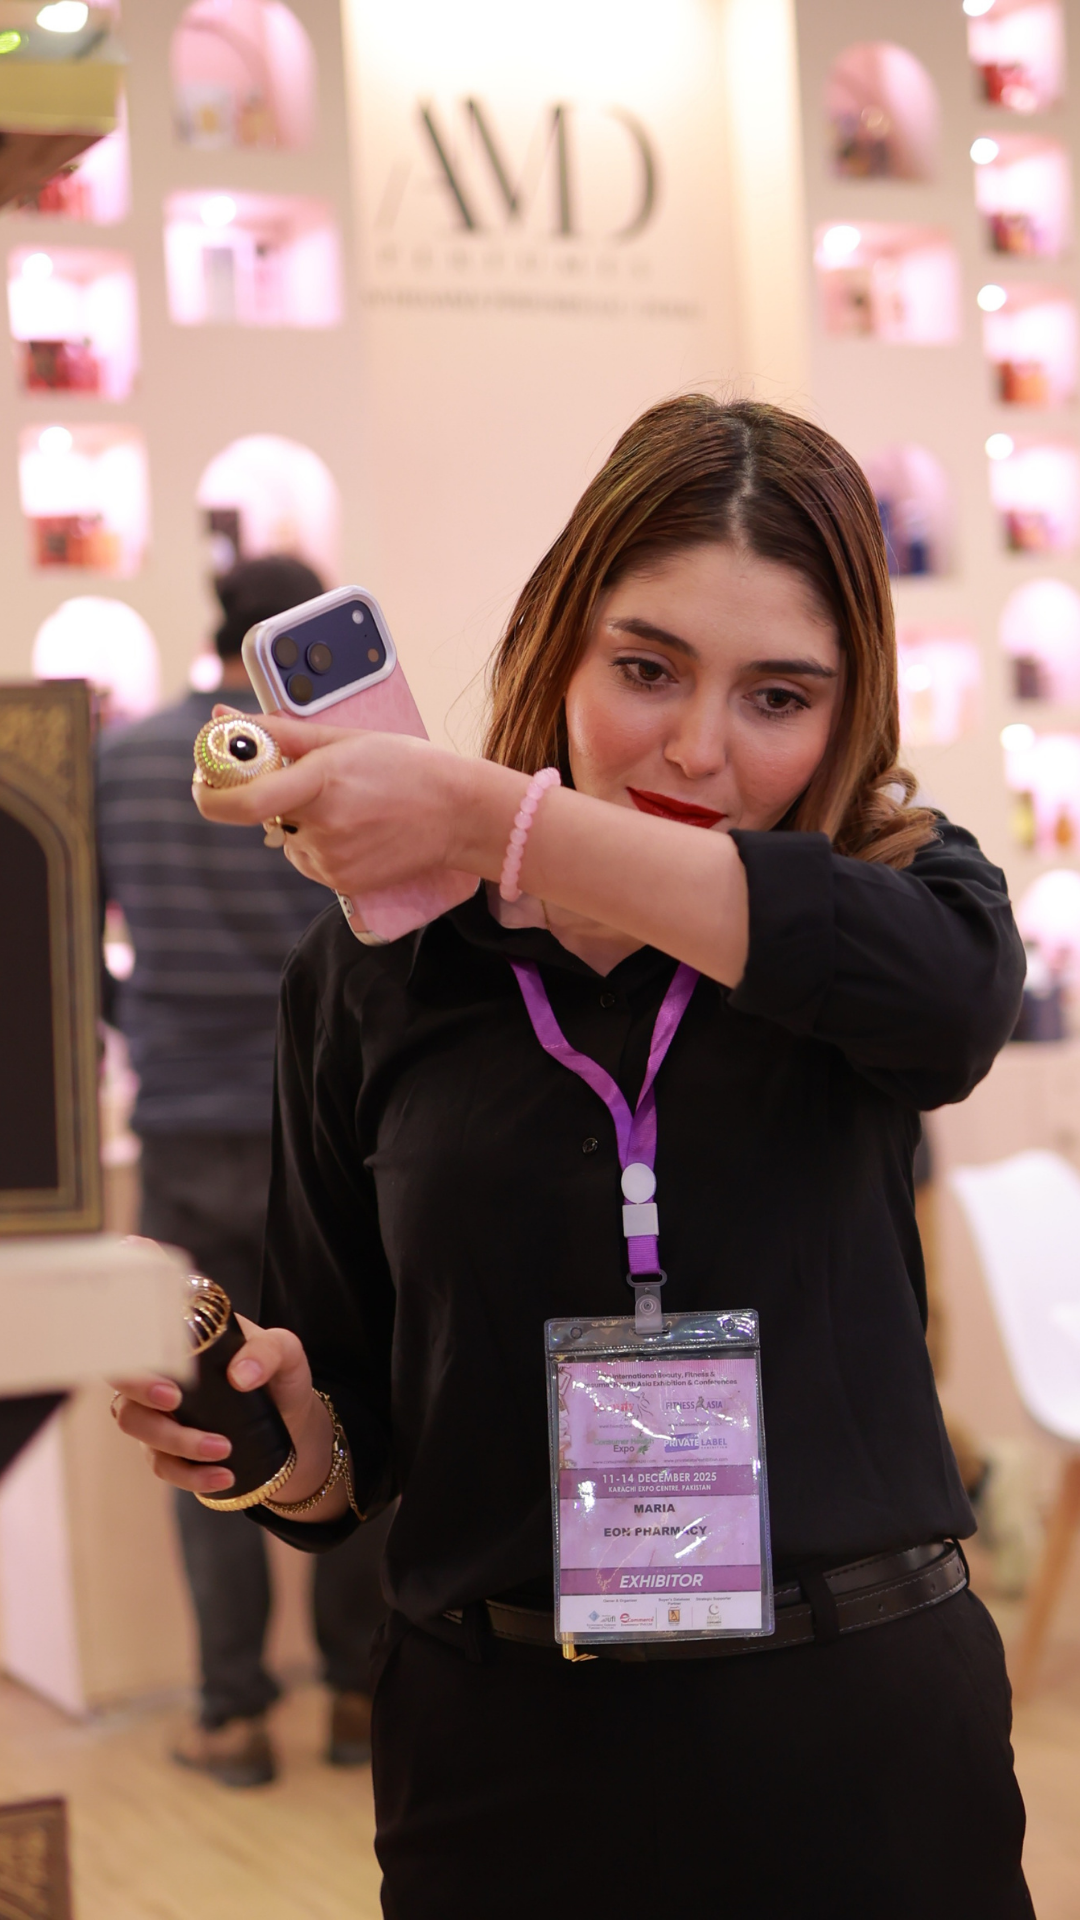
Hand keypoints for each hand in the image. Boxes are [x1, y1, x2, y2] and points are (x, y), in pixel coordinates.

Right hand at [111, 1317, 331, 1501]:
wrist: (294, 1425)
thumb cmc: (281, 1379)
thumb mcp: (286, 1354)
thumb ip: (268, 1352)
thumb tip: (239, 1376)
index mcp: (184, 1341)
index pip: (139, 1338)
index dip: (137, 1352)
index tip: (163, 1370)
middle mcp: (163, 1375)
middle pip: (127, 1383)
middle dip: (142, 1395)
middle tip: (174, 1402)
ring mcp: (159, 1413)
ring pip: (137, 1426)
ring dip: (175, 1441)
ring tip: (222, 1449)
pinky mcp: (167, 1449)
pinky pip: (162, 1464)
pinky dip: (190, 1474)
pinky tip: (222, 1476)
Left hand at [191, 708, 495, 899]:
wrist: (458, 815)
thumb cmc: (405, 766)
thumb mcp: (343, 738)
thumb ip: (276, 732)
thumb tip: (221, 720)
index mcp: (321, 783)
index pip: (243, 801)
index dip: (211, 791)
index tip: (205, 776)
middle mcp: (323, 828)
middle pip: (262, 813)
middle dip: (269, 793)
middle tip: (306, 777)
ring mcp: (332, 861)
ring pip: (286, 837)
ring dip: (299, 819)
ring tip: (348, 803)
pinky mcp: (341, 883)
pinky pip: (307, 858)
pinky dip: (318, 841)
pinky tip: (355, 826)